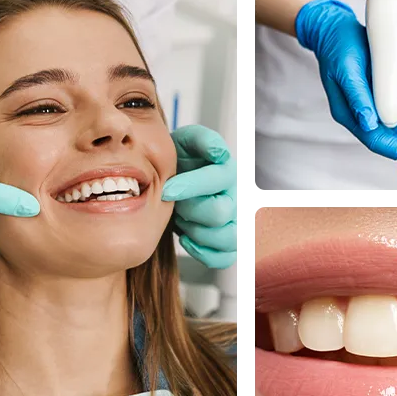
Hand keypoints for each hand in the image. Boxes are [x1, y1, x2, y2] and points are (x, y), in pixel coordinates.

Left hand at [162, 125, 236, 269]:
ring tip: (180, 220)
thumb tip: (216, 150)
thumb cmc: (176, 159)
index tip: (167, 189)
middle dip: (190, 210)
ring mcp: (226, 219)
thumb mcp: (184, 140)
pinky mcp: (219, 238)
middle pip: (221, 213)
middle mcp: (229, 195)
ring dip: (197, 232)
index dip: (192, 186)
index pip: (220, 179)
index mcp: (223, 170)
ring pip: (226, 237)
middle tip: (173, 204)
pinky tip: (186, 239)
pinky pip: (224, 256)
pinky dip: (205, 253)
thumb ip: (200, 139)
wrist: (166, 176)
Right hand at [295, 0, 396, 166]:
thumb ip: (358, 96)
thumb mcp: (347, 68)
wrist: (332, 30)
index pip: (377, 139)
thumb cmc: (339, 44)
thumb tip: (369, 123)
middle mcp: (360, 116)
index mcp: (349, 114)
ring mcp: (370, 109)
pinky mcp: (380, 99)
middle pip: (391, 140)